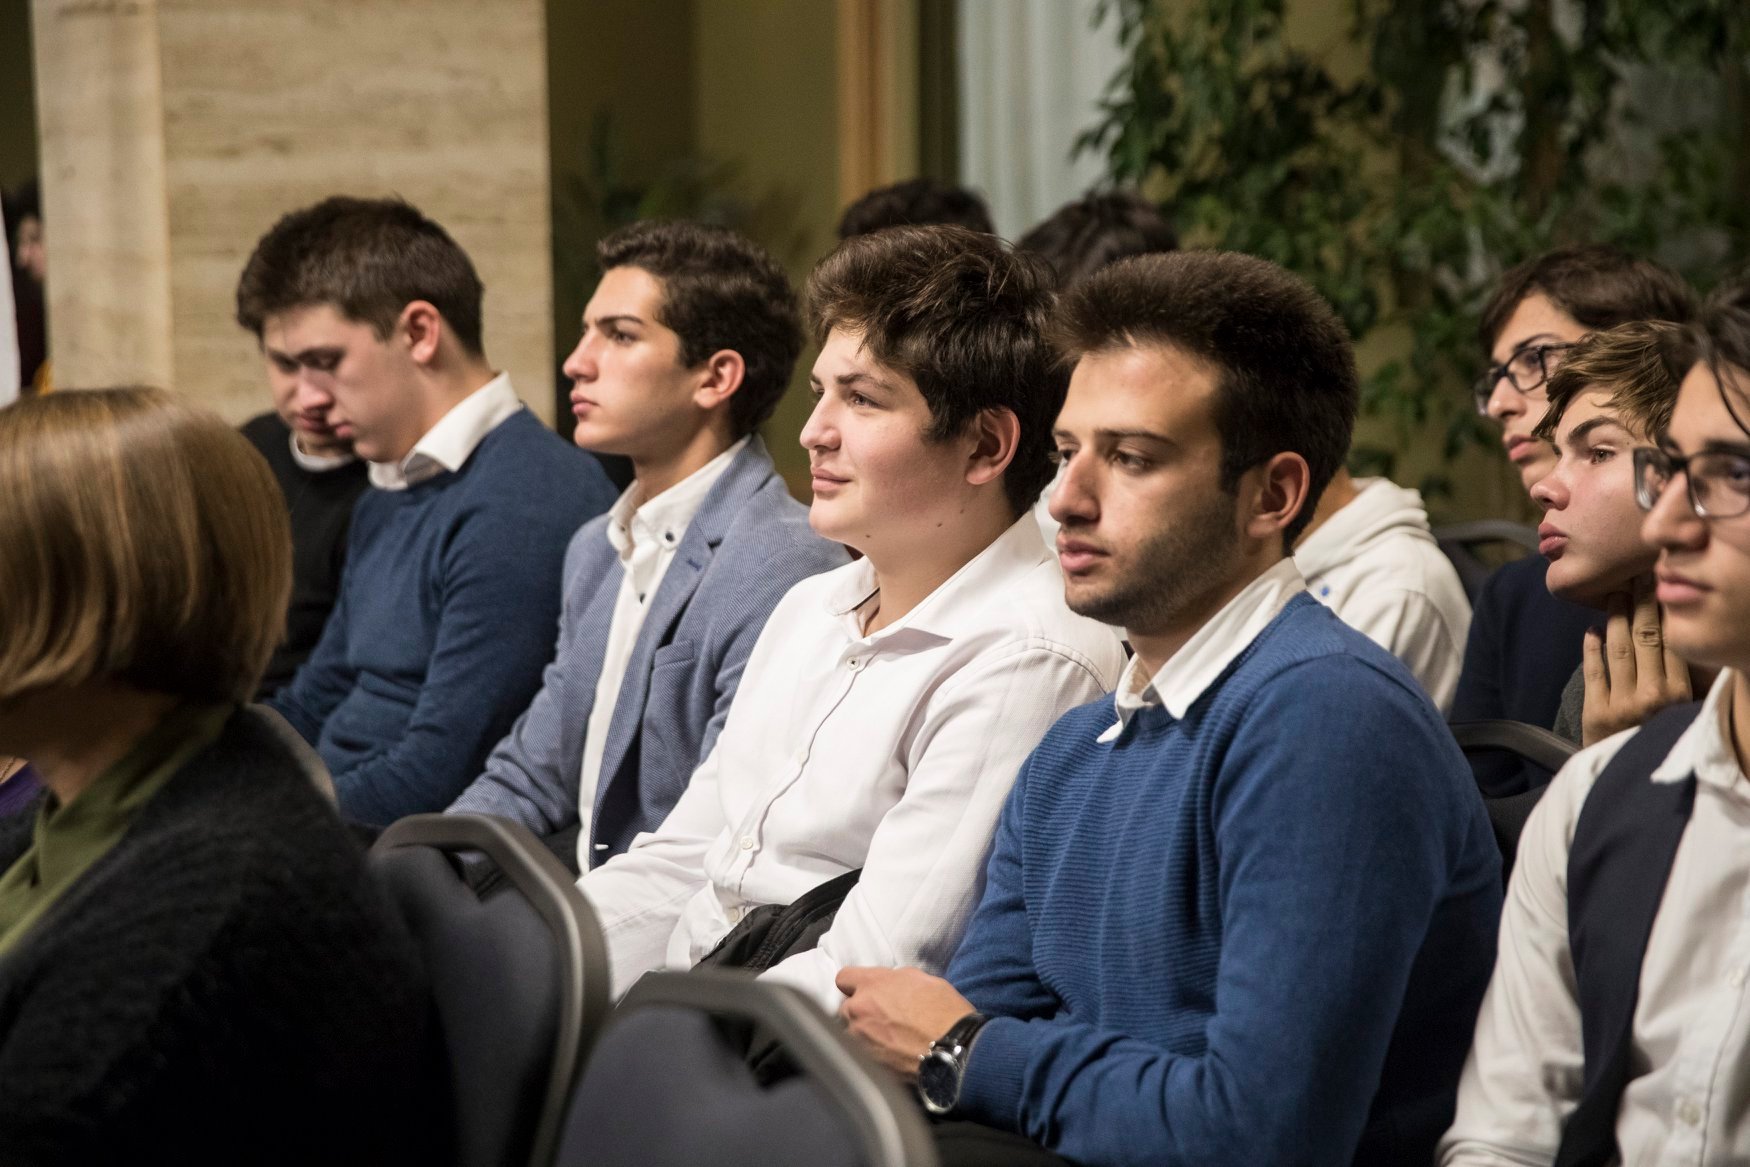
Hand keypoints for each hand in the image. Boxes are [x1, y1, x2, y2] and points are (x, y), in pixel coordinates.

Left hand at [836, 966, 975, 1080]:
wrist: (953, 1050)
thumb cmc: (944, 1013)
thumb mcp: (922, 980)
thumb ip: (895, 980)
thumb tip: (888, 985)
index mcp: (873, 983)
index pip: (844, 977)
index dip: (855, 983)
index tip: (864, 990)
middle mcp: (859, 1008)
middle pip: (845, 1007)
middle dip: (859, 1010)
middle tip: (881, 1016)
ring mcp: (859, 1037)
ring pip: (851, 1031)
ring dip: (863, 1032)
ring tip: (888, 1037)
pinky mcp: (866, 1061)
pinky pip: (860, 1052)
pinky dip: (872, 1051)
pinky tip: (891, 1052)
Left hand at [1581, 575, 1690, 746]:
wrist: (1633, 775)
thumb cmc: (1663, 736)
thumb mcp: (1686, 708)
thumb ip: (1687, 676)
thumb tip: (1683, 634)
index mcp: (1680, 693)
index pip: (1671, 640)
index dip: (1664, 609)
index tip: (1660, 583)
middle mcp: (1652, 695)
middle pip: (1645, 636)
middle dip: (1640, 602)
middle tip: (1637, 577)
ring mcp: (1621, 703)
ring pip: (1618, 648)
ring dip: (1615, 617)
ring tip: (1614, 596)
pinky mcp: (1596, 711)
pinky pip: (1592, 671)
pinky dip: (1591, 648)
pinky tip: (1591, 630)